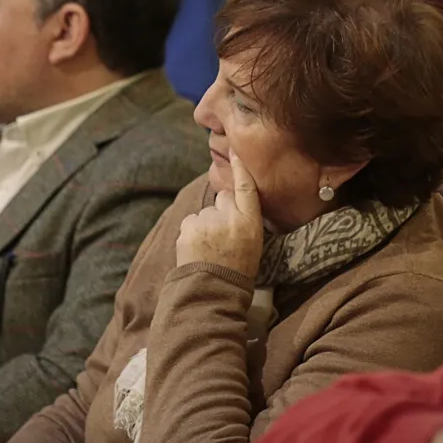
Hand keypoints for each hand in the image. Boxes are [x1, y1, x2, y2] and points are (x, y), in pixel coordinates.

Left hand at [176, 149, 263, 276]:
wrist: (213, 291)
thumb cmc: (239, 269)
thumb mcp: (253, 243)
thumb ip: (245, 218)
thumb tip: (230, 200)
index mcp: (250, 222)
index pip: (246, 187)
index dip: (240, 168)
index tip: (234, 151)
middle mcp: (229, 217)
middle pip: (223, 198)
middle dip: (221, 210)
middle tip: (223, 234)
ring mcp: (207, 221)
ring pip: (205, 212)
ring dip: (206, 224)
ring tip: (210, 247)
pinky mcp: (188, 227)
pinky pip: (191, 222)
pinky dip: (193, 232)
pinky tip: (198, 249)